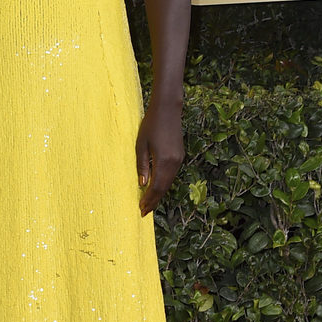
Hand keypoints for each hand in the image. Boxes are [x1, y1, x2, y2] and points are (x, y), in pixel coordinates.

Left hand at [135, 101, 183, 215]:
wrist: (168, 109)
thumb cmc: (151, 124)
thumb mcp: (141, 145)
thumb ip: (142, 165)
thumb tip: (142, 185)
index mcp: (163, 160)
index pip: (156, 186)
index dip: (148, 200)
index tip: (141, 209)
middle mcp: (174, 162)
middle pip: (164, 188)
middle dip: (154, 201)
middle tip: (144, 212)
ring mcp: (179, 159)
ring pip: (169, 183)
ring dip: (159, 194)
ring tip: (148, 203)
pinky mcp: (180, 156)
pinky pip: (171, 175)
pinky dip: (163, 184)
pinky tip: (156, 188)